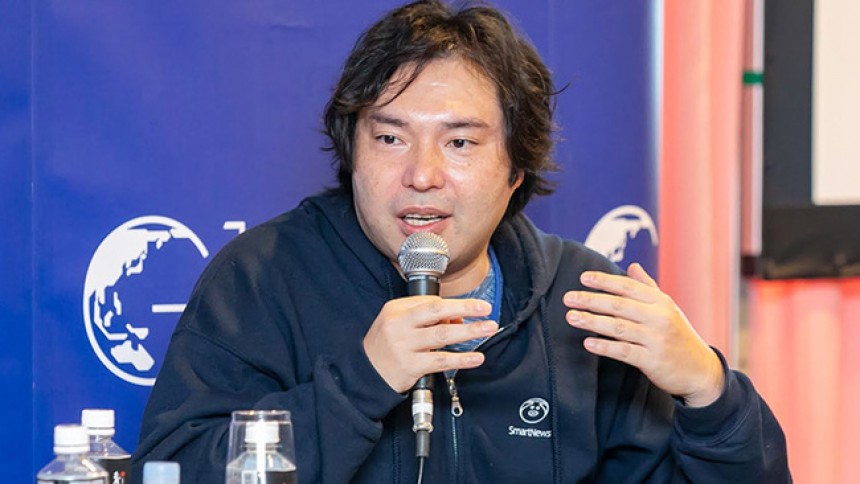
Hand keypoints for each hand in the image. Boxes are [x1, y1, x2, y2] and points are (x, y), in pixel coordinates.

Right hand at [363, 296, 497, 392]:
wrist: (364, 374)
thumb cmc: (385, 346)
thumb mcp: (397, 323)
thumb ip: (425, 318)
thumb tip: (456, 318)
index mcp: (396, 310)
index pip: (430, 301)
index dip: (454, 305)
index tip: (473, 308)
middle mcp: (399, 325)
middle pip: (437, 311)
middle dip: (465, 308)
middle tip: (485, 309)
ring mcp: (404, 346)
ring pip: (442, 335)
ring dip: (469, 331)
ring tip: (488, 328)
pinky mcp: (410, 366)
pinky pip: (441, 361)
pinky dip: (461, 359)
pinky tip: (475, 357)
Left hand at [563, 263, 723, 406]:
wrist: (701, 370)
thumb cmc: (678, 335)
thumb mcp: (667, 308)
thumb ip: (647, 287)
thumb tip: (632, 266)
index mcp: (660, 302)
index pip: (628, 287)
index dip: (605, 281)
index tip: (583, 278)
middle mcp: (659, 318)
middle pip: (619, 305)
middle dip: (591, 300)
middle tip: (568, 298)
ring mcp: (657, 340)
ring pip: (619, 327)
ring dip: (592, 322)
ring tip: (571, 317)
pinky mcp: (653, 361)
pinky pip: (624, 351)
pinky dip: (605, 347)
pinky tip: (588, 343)